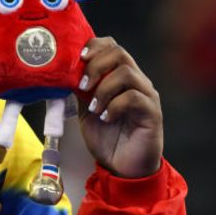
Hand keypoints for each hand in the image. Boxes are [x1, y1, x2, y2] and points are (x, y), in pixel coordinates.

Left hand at [75, 37, 163, 177]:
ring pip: (127, 73)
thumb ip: (80, 90)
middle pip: (119, 53)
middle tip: (82, 86)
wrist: (122, 168)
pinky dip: (114, 106)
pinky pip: (135, 97)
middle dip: (95, 65)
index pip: (111, 46)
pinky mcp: (152, 113)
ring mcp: (147, 96)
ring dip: (103, 88)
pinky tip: (105, 118)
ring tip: (93, 108)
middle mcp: (136, 81)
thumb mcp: (85, 110)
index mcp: (120, 77)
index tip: (77, 59)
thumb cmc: (107, 138)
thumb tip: (63, 72)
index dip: (94, 46)